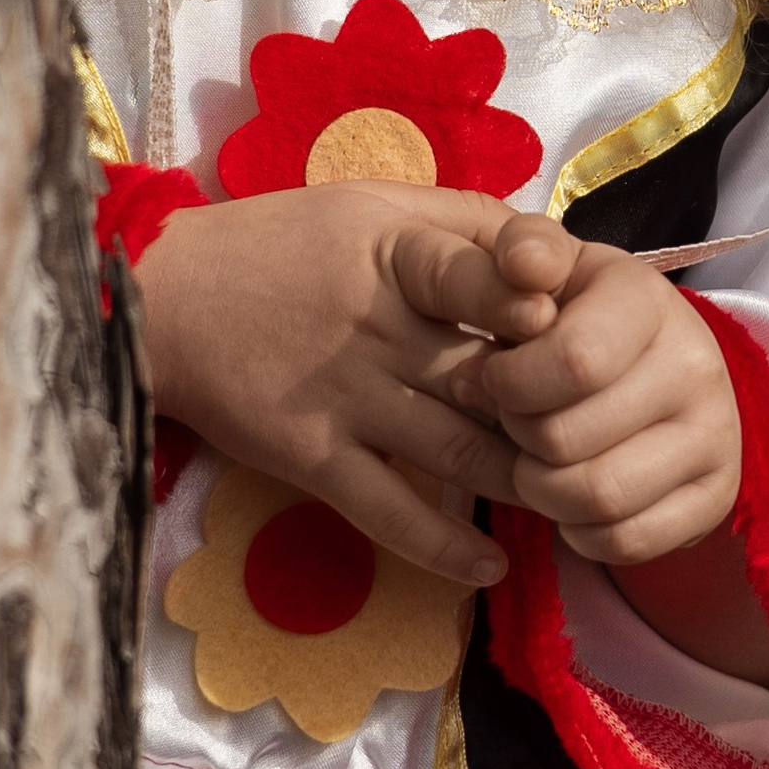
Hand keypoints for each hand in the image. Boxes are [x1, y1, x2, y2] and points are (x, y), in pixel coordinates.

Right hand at [135, 185, 560, 586]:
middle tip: (605, 435)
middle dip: (551, 411)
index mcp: (391, 253)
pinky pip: (390, 512)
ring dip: (520, 478)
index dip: (536, 302)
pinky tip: (492, 563)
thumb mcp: (370, 205)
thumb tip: (553, 252)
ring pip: (458, 449)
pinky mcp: (312, 456)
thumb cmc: (280, 244)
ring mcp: (344, 398)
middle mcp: (374, 327)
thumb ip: (461, 224)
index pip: (481, 278)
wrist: (162, 299)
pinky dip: (445, 545)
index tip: (572, 326)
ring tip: (569, 495)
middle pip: (485, 376)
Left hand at [453, 219, 740, 565]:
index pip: (574, 360)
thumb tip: (524, 265)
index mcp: (649, 300)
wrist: (654, 363)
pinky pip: (627, 543)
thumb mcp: (552, 270)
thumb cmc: (579, 315)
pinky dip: (582, 531)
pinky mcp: (717, 498)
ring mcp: (717, 436)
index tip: (495, 376)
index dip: (510, 382)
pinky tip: (576, 496)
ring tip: (538, 461)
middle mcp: (698, 366)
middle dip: (518, 437)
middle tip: (517, 420)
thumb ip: (524, 252)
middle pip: (567, 438)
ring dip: (543, 490)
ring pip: (596, 497)